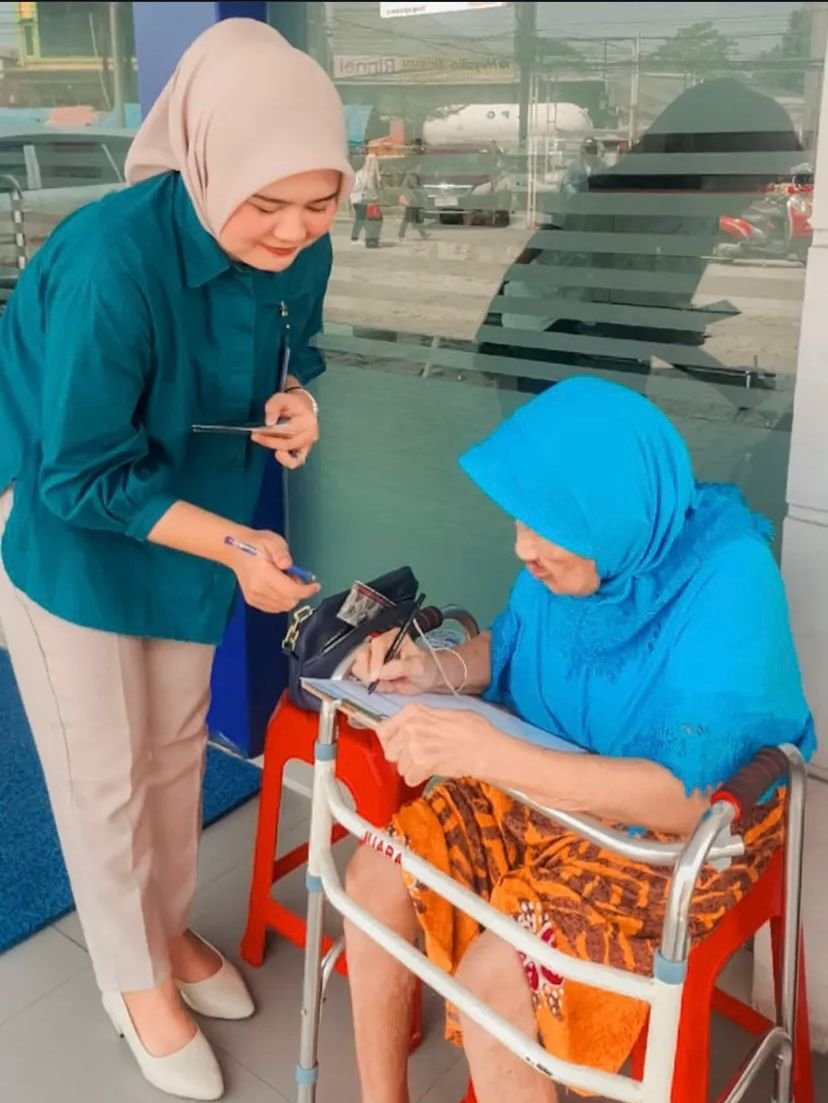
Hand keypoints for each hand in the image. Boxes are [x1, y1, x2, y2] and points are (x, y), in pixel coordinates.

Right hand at [225, 529, 318, 612]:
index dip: (307, 590)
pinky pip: (275, 608)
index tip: (315, 585)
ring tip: (285, 580)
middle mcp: (258, 589)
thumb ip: (281, 553)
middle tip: (294, 576)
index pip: (291, 591)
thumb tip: (287, 564)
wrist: (236, 551)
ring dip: (290, 596)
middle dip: (298, 591)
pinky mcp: (253, 601)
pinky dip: (282, 600)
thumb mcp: (273, 541)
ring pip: (283, 606)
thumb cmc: (257, 544)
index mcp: (263, 574)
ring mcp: (254, 597)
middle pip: (289, 602)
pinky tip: (278, 587)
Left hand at [251, 390, 318, 469]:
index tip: (255, 433)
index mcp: (307, 422)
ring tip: (267, 442)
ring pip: (293, 457)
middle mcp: (310, 435)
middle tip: (256, 436)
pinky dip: (286, 460)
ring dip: (277, 450)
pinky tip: (277, 453)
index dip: (270, 435)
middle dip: (270, 442)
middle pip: (288, 445)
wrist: (303, 405)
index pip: (288, 432)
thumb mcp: (280, 398)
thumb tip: (269, 423)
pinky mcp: (305, 449)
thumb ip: (273, 408)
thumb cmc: (292, 402)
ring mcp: (308, 444)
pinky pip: (297, 461)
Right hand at [350, 629, 440, 694]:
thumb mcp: (417, 666)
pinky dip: (373, 685)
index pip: (376, 645)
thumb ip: (400, 667)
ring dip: (371, 679)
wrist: (427, 677)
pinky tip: (386, 684)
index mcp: (393, 636)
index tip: (377, 676)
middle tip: (382, 681)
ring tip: (389, 682)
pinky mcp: (370, 670)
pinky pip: (362, 679)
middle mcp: (381, 644)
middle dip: (369, 672)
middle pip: (362, 655)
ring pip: (359, 667)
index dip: (375, 661)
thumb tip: (381, 672)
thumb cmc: (425, 667)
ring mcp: (374, 657)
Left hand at [376, 704, 504, 787]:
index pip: (383, 729)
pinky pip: (409, 778)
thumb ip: (423, 719)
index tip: (395, 746)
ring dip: (412, 768)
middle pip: (390, 751)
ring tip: (431, 762)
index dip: (390, 741)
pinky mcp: (421, 765)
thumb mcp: (444, 713)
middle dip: (401, 757)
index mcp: (413, 712)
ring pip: (400, 767)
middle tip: (418, 757)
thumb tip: (413, 727)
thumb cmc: (473, 730)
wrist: (485, 747)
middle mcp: (410, 727)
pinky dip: (419, 779)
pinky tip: (432, 771)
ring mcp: (414, 746)